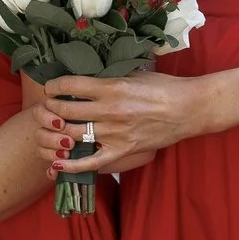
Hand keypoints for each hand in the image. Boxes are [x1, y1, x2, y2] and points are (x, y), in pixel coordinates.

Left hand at [40, 74, 198, 174]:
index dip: (54, 86)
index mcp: (112, 87)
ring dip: (57, 131)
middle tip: (48, 106)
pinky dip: (72, 165)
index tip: (51, 87)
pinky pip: (93, 162)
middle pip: (66, 110)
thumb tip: (82, 76)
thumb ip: (107, 78)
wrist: (190, 108)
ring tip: (52, 127)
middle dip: (51, 108)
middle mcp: (111, 111)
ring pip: (74, 134)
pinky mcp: (124, 150)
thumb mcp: (133, 74)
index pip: (70, 85)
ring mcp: (116, 133)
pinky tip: (56, 163)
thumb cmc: (163, 87)